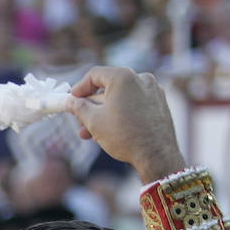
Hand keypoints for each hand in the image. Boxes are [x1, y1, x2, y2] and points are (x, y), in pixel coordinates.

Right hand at [68, 67, 186, 184]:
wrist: (156, 155)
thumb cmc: (125, 136)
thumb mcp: (94, 121)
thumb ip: (78, 107)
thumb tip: (69, 102)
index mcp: (124, 77)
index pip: (95, 74)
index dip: (79, 87)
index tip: (71, 100)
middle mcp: (141, 78)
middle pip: (108, 86)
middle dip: (91, 105)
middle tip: (79, 119)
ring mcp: (153, 90)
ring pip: (121, 97)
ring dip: (104, 112)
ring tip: (91, 132)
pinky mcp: (159, 102)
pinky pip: (134, 103)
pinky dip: (121, 113)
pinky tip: (111, 130)